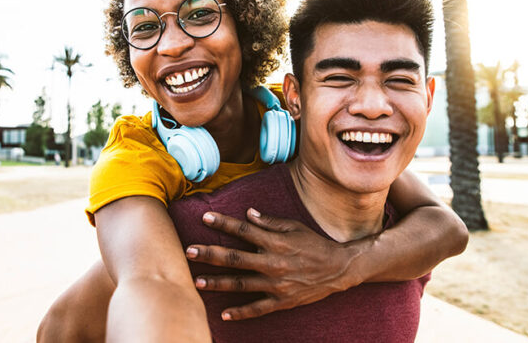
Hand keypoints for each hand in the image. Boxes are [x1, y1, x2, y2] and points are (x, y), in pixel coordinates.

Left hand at [185, 208, 360, 320]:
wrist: (338, 269)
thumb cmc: (314, 244)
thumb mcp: (294, 227)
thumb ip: (269, 222)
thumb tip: (247, 214)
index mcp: (276, 242)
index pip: (244, 230)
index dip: (223, 223)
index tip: (205, 217)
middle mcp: (273, 263)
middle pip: (235, 258)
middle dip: (210, 255)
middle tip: (189, 251)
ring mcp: (277, 285)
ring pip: (241, 284)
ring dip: (218, 283)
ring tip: (197, 281)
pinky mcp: (282, 301)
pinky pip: (257, 308)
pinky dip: (240, 312)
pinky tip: (223, 313)